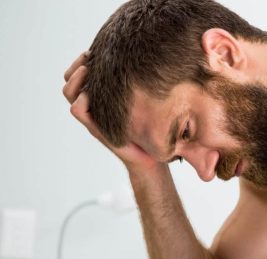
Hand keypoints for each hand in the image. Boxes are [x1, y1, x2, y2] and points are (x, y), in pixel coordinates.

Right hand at [62, 51, 163, 173]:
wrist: (151, 158)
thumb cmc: (152, 128)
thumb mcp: (145, 103)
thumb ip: (138, 85)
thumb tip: (146, 58)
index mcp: (101, 98)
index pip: (80, 74)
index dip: (82, 61)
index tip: (94, 50)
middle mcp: (93, 106)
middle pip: (70, 80)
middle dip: (77, 65)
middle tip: (90, 55)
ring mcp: (93, 117)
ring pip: (70, 93)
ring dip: (76, 79)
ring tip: (89, 69)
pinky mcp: (96, 129)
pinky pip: (78, 110)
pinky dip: (82, 98)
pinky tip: (93, 92)